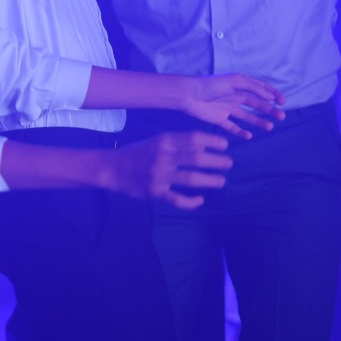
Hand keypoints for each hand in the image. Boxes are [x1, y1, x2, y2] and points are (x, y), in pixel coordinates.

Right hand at [109, 131, 231, 208]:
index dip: (213, 142)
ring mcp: (159, 175)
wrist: (112, 168)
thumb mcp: (156, 140)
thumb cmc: (138, 153)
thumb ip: (177, 142)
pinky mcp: (155, 191)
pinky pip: (178, 199)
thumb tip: (205, 144)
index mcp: (165, 141)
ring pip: (192, 179)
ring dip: (211, 180)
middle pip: (197, 158)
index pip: (194, 138)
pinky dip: (192, 201)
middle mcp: (163, 156)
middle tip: (228, 164)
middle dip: (217, 161)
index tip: (225, 146)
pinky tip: (200, 200)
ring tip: (221, 181)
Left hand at [181, 74, 284, 138]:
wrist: (189, 95)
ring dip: (259, 122)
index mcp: (239, 85)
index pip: (260, 88)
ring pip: (247, 116)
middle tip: (281, 117)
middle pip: (256, 104)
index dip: (272, 94)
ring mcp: (227, 108)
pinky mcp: (219, 119)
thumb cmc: (211, 85)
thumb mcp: (235, 81)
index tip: (282, 102)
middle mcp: (235, 96)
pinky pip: (232, 127)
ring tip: (269, 127)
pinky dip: (240, 132)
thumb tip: (270, 97)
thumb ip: (253, 88)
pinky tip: (248, 136)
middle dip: (269, 110)